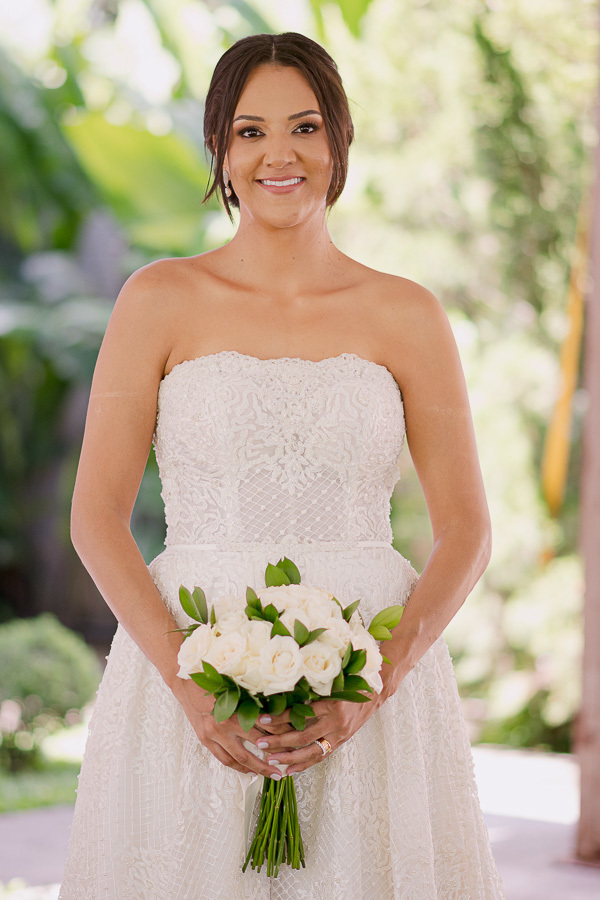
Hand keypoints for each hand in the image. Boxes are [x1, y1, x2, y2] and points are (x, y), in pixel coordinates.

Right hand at [172, 679, 294, 777]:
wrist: (184, 682)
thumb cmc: (213, 680)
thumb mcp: (235, 686)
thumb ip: (253, 700)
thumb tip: (278, 710)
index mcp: (235, 708)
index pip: (264, 727)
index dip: (280, 734)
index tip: (294, 739)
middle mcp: (224, 724)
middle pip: (254, 747)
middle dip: (271, 759)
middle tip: (285, 770)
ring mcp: (213, 734)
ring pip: (238, 758)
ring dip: (256, 769)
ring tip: (271, 775)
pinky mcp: (205, 740)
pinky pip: (223, 759)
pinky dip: (237, 767)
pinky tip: (248, 772)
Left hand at [252, 691, 384, 775]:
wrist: (375, 692)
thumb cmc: (351, 683)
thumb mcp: (331, 683)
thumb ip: (311, 690)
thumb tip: (281, 695)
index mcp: (332, 705)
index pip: (302, 714)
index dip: (281, 717)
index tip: (264, 719)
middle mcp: (336, 723)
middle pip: (304, 736)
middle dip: (280, 741)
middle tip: (260, 743)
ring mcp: (339, 735)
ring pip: (311, 751)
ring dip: (289, 757)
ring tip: (271, 760)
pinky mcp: (341, 742)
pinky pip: (320, 756)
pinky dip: (304, 764)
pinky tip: (289, 770)